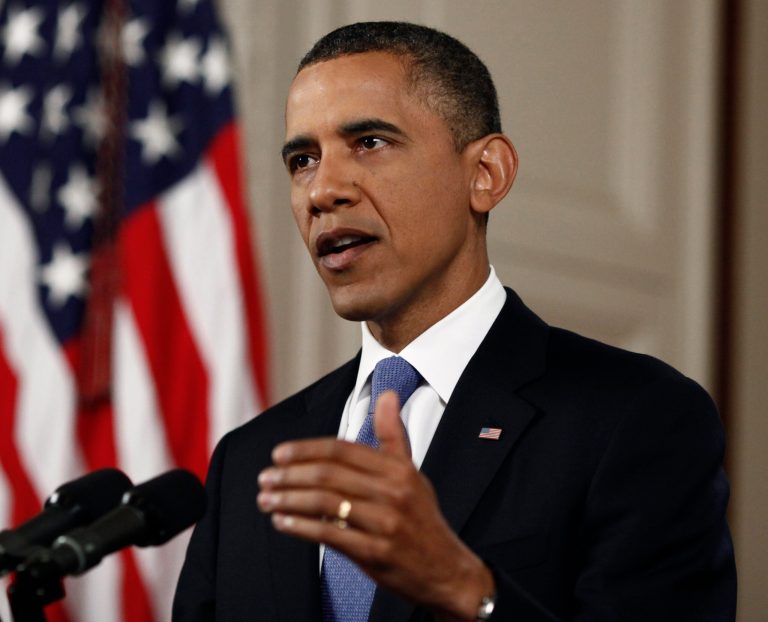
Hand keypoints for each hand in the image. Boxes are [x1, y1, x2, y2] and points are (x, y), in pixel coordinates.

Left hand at [257, 391, 493, 620]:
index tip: (279, 453)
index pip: (342, 450)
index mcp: (398, 469)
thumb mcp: (412, 472)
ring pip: (325, 503)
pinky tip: (283, 523)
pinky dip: (300, 528)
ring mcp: (385, 523)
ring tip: (266, 499)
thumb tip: (388, 394)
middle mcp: (393, 492)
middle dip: (289, 475)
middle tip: (265, 478)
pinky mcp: (376, 553)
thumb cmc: (422, 518)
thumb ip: (393, 435)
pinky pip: (330, 535)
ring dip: (288, 500)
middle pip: (329, 474)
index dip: (305, 449)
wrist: (447, 569)